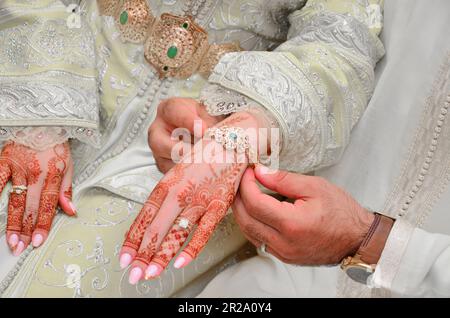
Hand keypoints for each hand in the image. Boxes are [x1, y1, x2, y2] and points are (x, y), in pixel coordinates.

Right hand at [0, 141, 75, 254]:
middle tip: (20, 249)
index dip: (42, 225)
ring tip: (10, 240)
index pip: (48, 206)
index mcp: (53, 176)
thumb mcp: (68, 166)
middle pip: (30, 207)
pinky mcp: (4, 160)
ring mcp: (18, 168)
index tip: (37, 242)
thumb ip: (66, 190)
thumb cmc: (56, 146)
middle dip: (25, 230)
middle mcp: (36, 174)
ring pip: (14, 200)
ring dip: (11, 222)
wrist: (42, 122)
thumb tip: (71, 211)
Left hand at [119, 110, 270, 284]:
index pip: (144, 216)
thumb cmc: (204, 159)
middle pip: (156, 228)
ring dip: (162, 256)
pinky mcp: (218, 204)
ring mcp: (199, 199)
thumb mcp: (179, 173)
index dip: (132, 239)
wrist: (232, 142)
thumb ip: (167, 196)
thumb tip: (152, 223)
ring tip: (150, 275)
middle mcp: (179, 192)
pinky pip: (204, 231)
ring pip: (176, 232)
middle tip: (133, 275)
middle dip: (142, 254)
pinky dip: (192, 248)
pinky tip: (180, 264)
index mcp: (167, 183)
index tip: (124, 258)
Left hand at [233, 166, 373, 264]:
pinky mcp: (284, 257)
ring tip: (247, 193)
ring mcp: (283, 253)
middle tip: (242, 181)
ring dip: (243, 212)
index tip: (249, 172)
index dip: (246, 185)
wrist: (358, 239)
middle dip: (239, 197)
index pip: (254, 203)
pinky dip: (253, 224)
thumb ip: (283, 179)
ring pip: (249, 232)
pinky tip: (257, 211)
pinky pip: (258, 240)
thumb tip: (260, 172)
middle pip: (246, 219)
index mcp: (292, 223)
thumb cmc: (342, 212)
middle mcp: (284, 243)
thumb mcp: (314, 187)